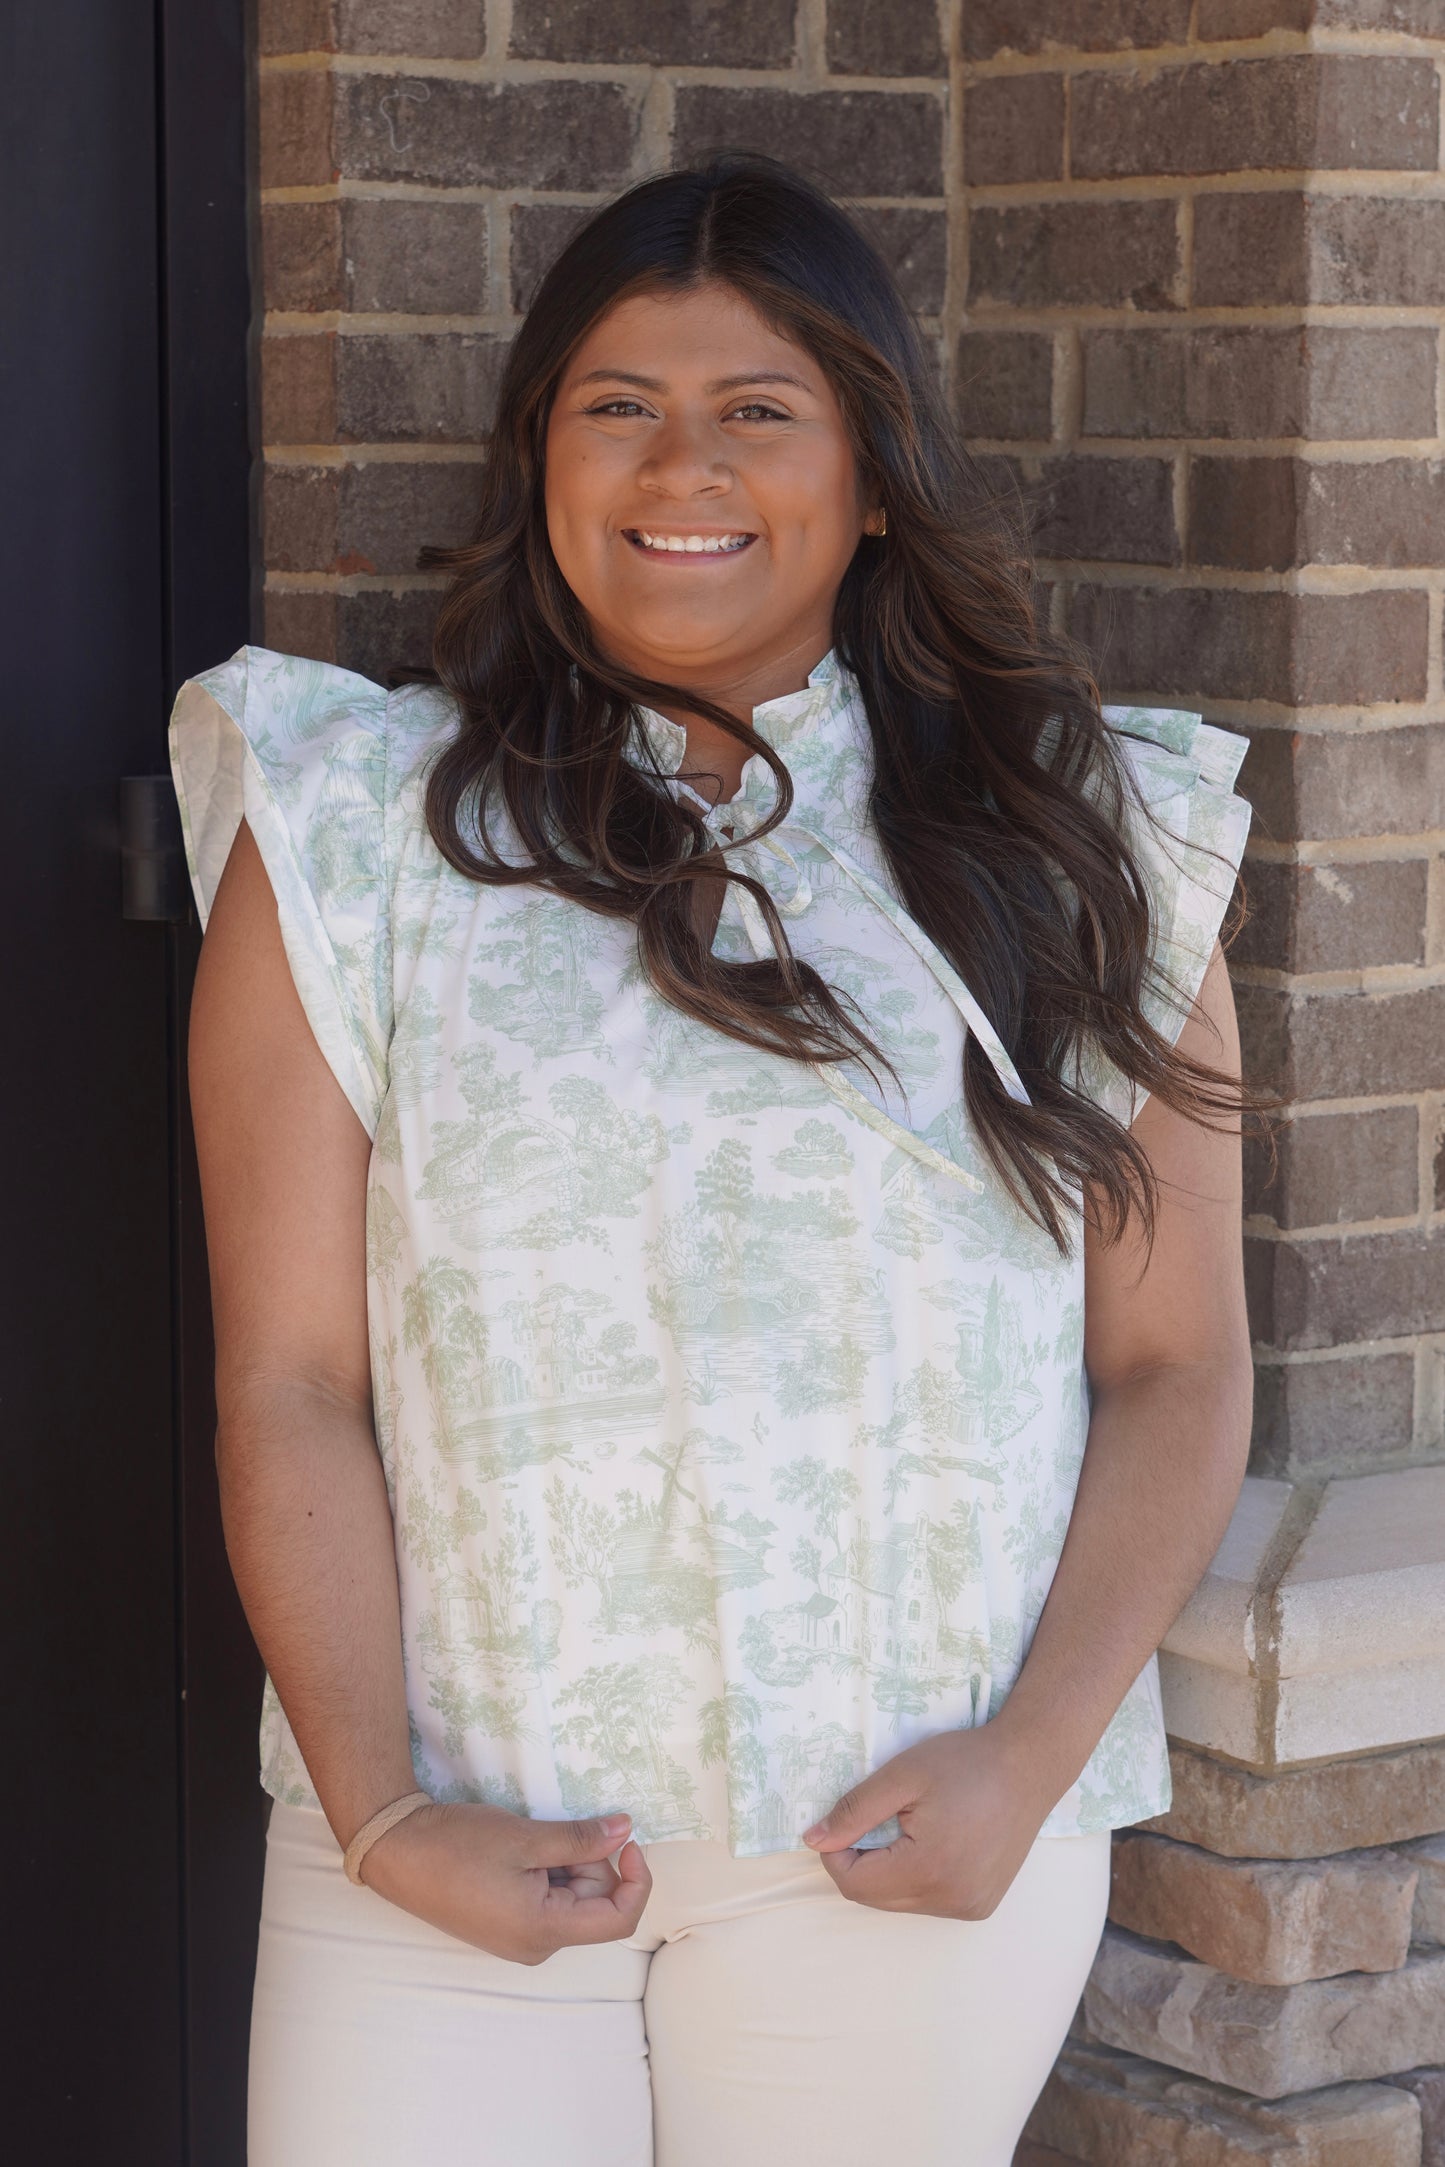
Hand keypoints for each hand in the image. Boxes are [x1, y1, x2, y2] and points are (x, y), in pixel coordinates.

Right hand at [358, 1800, 651, 1963]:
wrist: (398, 1851)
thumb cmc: (457, 1845)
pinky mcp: (507, 1926)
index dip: (636, 1879)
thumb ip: (582, 1839)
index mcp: (544, 1931)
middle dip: (589, 1861)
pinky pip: (548, 1899)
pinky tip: (518, 1852)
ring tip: (525, 1842)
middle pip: (595, 1903)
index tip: (626, 1838)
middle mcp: (535, 1946)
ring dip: (565, 1863)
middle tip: (551, 1832)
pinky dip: (546, 1870)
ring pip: (572, 1897)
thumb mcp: (526, 1836)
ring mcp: (519, 1939)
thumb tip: (626, 1830)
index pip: (619, 1920)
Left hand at [801, 1725, 1055, 1919]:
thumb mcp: (901, 1775)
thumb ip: (853, 1811)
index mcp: (928, 1870)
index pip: (854, 1884)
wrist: (1030, 1765)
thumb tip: (811, 1841)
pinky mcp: (981, 1905)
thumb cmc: (965, 1762)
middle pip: (875, 1898)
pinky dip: (917, 1878)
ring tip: (911, 1827)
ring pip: (901, 1902)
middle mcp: (951, 1901)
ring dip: (889, 1872)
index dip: (836, 1852)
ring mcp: (970, 1908)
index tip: (846, 1819)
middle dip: (862, 1862)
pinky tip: (935, 1843)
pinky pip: (929, 1902)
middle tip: (879, 1817)